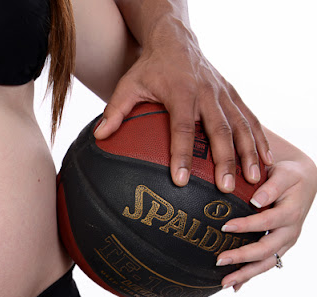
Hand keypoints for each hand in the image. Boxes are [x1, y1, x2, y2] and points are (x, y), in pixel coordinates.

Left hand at [94, 19, 273, 191]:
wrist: (176, 40)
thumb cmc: (150, 67)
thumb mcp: (128, 85)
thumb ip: (115, 111)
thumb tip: (98, 136)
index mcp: (180, 92)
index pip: (182, 128)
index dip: (182, 154)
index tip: (181, 180)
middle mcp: (207, 93)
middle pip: (218, 130)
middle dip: (224, 160)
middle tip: (224, 188)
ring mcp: (223, 93)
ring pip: (241, 126)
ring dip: (249, 153)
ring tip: (253, 179)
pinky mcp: (233, 95)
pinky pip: (250, 118)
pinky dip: (260, 140)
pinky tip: (266, 162)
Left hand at [215, 149, 316, 289]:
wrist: (303, 181)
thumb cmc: (289, 175)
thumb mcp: (284, 174)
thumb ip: (271, 187)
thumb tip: (256, 201)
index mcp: (290, 212)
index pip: (267, 221)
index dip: (247, 225)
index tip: (224, 226)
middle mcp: (290, 231)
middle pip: (266, 249)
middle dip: (242, 257)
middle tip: (218, 260)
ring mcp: (285, 242)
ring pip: (266, 263)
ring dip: (245, 274)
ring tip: (224, 283)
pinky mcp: (280, 247)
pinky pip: (265, 264)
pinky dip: (250, 276)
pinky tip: (235, 286)